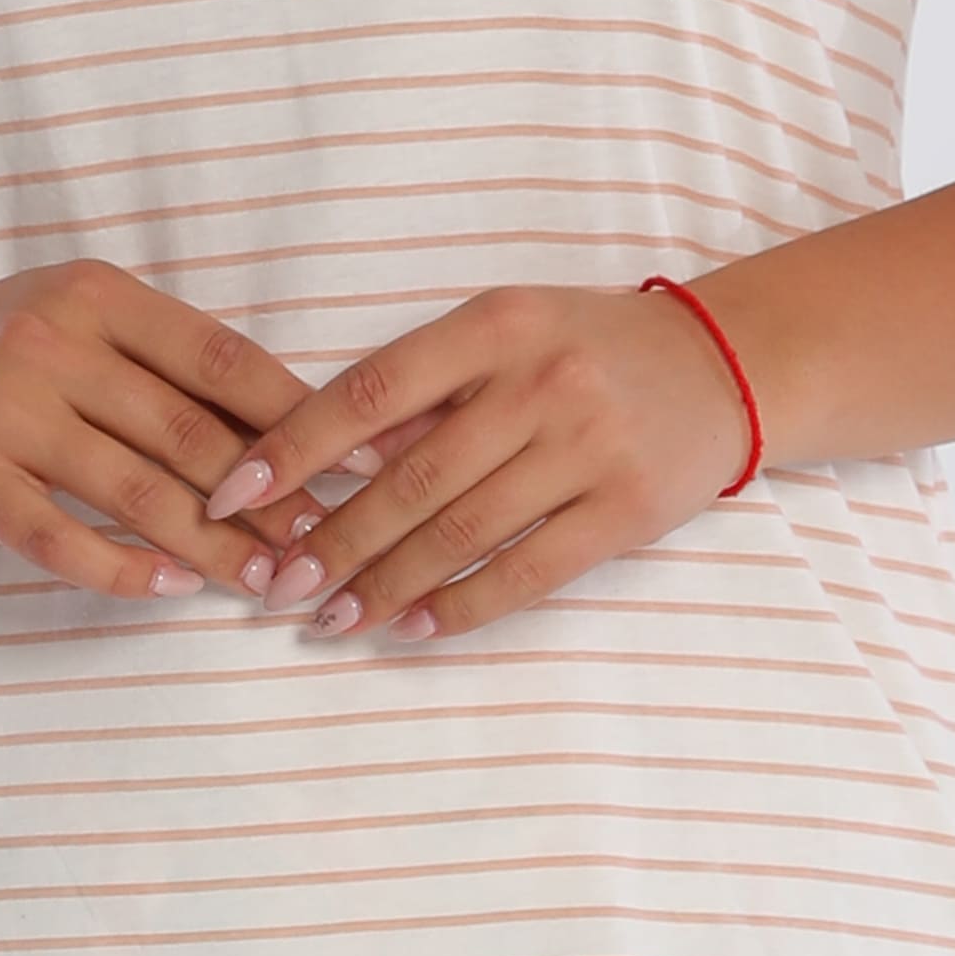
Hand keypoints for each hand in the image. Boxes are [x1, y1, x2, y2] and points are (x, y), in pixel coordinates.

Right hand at [0, 262, 309, 604]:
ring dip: (213, 548)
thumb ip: (168, 366)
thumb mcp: (82, 324)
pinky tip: (171, 588)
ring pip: (135, 494)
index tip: (365, 460)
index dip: (302, 414)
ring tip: (265, 582)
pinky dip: (122, 570)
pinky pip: (60, 539)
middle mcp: (49, 343)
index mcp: (97, 296)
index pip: (222, 359)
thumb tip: (297, 430)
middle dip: (269, 499)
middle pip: (189, 435)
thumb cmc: (2, 351)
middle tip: (325, 544)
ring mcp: (2, 411)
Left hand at [198, 283, 756, 644]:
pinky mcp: (625, 512)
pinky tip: (407, 629)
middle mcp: (540, 384)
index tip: (232, 495)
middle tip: (274, 586)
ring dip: (383, 585)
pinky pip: (525, 573)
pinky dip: (458, 608)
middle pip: (410, 480)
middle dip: (332, 540)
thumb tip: (322, 462)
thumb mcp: (504, 332)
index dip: (293, 450)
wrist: (723, 366)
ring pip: (460, 534)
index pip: (368, 393)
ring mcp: (588, 450)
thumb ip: (423, 389)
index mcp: (495, 326)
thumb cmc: (586, 348)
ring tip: (328, 618)